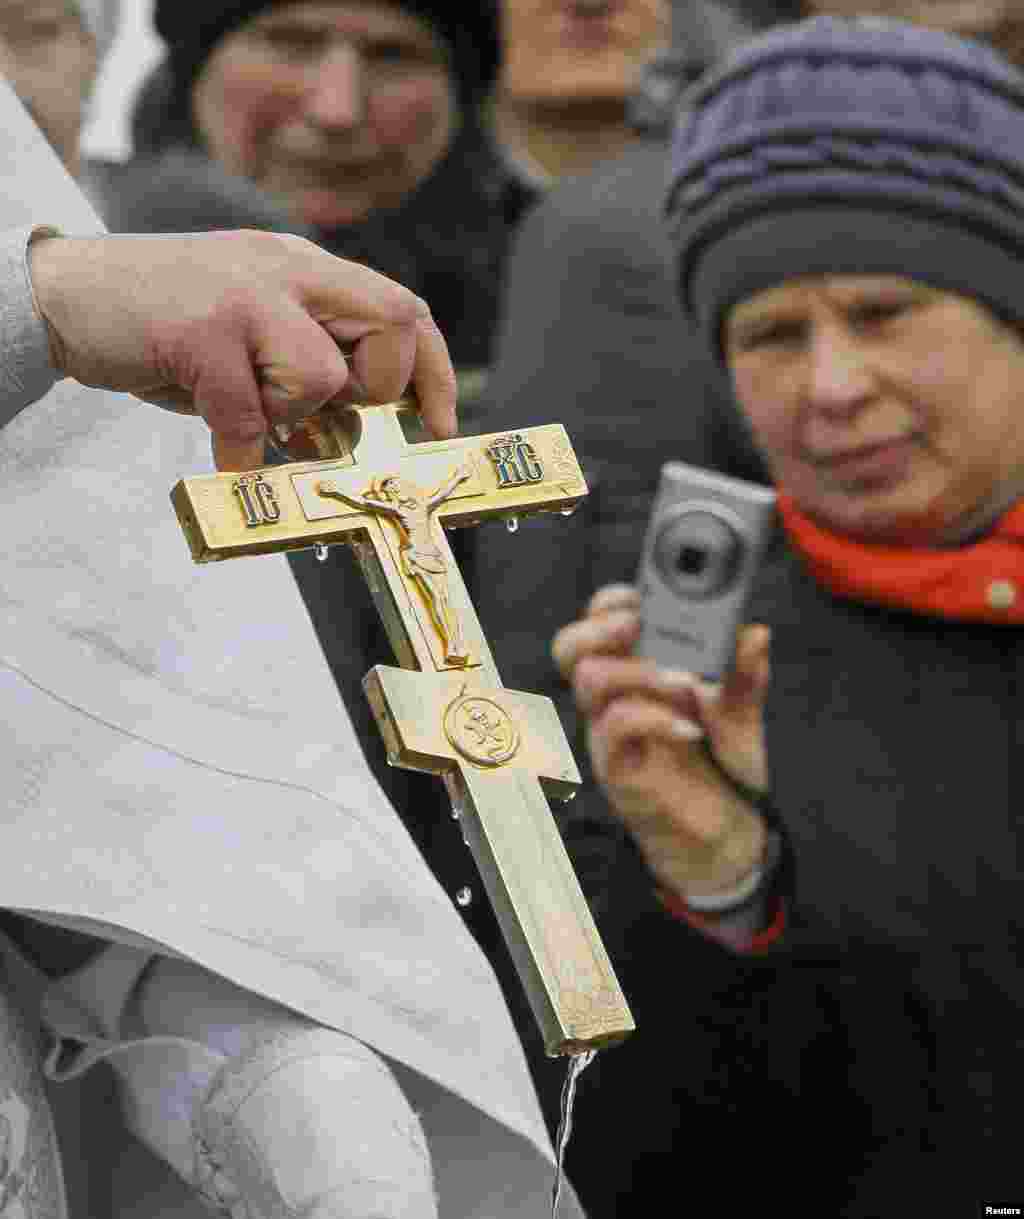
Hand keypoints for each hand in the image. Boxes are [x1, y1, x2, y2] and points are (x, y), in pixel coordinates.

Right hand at [27, 230, 456, 470]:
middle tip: (325, 414)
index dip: (435, 371)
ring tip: (242, 405)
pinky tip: (227, 455)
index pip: (404, 308)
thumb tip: (354, 429)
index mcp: (307, 270)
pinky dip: (242, 450)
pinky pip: (247, 412)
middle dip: (376, 390)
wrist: (72, 294)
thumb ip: (308, 362)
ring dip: (288, 414)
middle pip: (392, 323)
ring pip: (320, 375)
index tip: (440, 424)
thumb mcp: (255, 330)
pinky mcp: (202, 330)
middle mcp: (287, 270)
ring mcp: (245, 294)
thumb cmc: (171, 324)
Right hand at [552, 584, 771, 900]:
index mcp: (636, 670)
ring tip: (682, 684)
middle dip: (601, 625)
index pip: (600, 622)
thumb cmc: (722, 764)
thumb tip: (754, 631)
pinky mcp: (616, 767)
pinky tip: (688, 727)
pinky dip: (653, 717)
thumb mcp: (743, 711)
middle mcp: (614, 696)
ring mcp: (609, 732)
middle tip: (638, 626)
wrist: (726, 832)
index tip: (644, 597)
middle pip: (570, 646)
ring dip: (637, 670)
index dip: (613, 602)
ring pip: (588, 680)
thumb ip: (745, 672)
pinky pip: (614, 729)